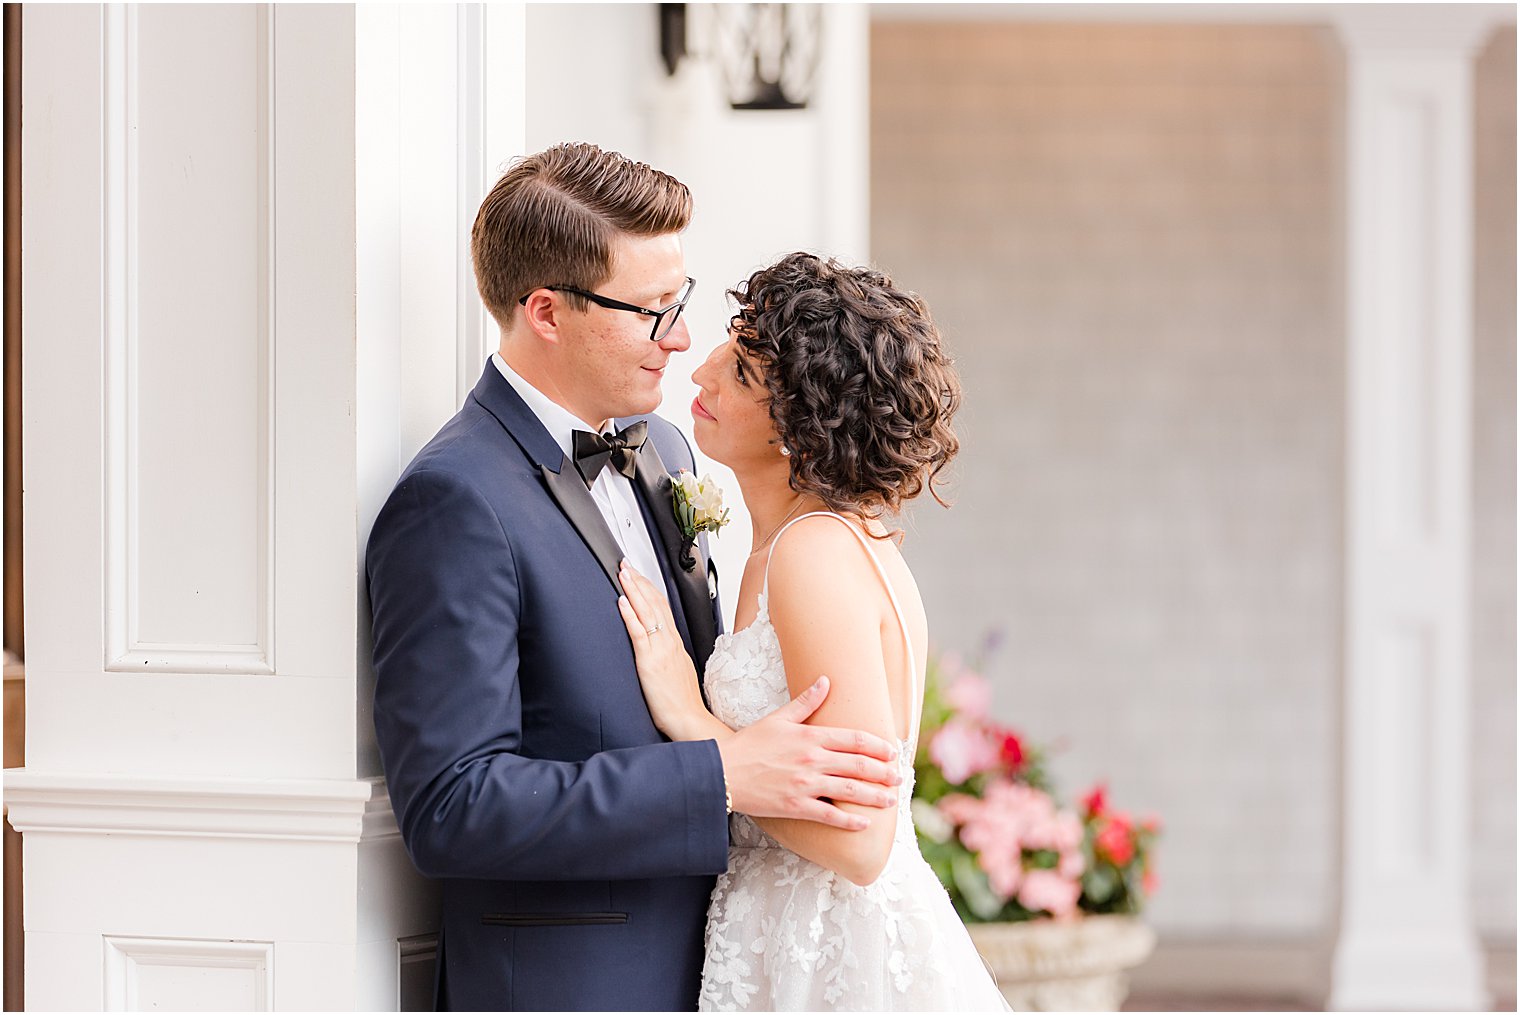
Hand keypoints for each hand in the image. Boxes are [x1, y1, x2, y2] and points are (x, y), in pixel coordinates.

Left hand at [617, 561, 706, 737]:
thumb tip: (660, 649)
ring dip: (634, 590)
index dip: (650, 589)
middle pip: (655, 603)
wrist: (689, 720)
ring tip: (623, 573)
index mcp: (675, 643)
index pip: (663, 607)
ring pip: (647, 612)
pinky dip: (630, 615)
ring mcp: (661, 650)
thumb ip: (669, 655)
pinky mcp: (650, 662)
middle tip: (627, 564)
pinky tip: (622, 602)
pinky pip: (639, 633)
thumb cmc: (682, 702)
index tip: (639, 575)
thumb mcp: (679, 670)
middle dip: (640, 581)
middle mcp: (670, 642)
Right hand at [719, 675, 901, 830]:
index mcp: (810, 737)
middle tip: (899, 777)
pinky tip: (864, 823)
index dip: (877, 745)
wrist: (723, 772)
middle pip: (858, 765)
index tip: (892, 751)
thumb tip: (825, 681)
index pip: (853, 739)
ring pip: (850, 790)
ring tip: (891, 799)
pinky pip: (829, 815)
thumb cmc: (749, 744)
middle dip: (883, 772)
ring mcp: (806, 785)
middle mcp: (812, 760)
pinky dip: (849, 820)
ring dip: (874, 795)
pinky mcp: (796, 806)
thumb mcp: (777, 718)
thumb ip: (805, 702)